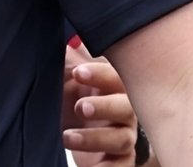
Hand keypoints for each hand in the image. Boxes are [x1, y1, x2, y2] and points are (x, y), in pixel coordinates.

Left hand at [62, 42, 141, 165]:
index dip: (100, 75)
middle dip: (104, 106)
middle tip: (80, 107)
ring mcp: (124, 136)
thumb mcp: (68, 74)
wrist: (72, 131)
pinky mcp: (119, 161)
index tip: (78, 72)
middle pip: (126, 108)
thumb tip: (68, 37)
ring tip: (66, 136)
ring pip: (121, 139)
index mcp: (112, 87)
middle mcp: (124, 111)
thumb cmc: (73, 95)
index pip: (115, 77)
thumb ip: (69, 57)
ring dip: (95, 138)